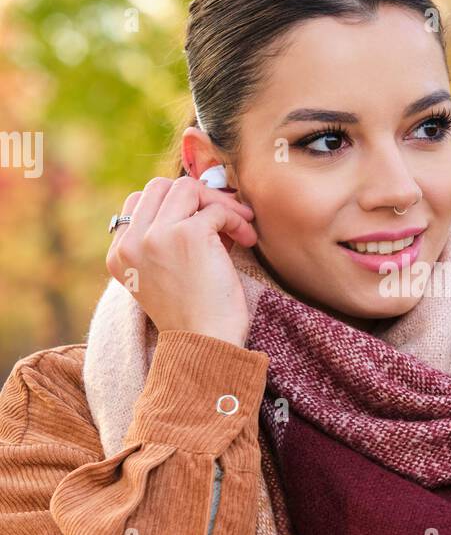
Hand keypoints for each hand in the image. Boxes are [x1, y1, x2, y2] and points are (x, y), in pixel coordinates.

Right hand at [105, 175, 258, 347]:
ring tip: (240, 226)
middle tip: (224, 216)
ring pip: (186, 188)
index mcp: (120, 254)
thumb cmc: (194, 317)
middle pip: (160, 187)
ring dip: (219, 203)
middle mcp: (132, 242)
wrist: (204, 347)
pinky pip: (216, 209)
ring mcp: (157, 236)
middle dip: (197, 196)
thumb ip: (164, 242)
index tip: (201, 221)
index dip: (174, 205)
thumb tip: (198, 201)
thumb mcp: (164, 276)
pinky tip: (246, 240)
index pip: (139, 202)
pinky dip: (236, 220)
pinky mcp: (187, 234)